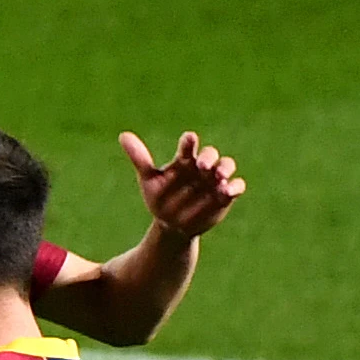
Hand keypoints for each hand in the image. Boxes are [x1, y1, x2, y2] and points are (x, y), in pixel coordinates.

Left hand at [123, 130, 243, 240]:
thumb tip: (123, 135)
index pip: (188, 146)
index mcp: (184, 161)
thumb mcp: (149, 180)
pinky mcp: (226, 194)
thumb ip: (139, 158)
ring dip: (225, 168)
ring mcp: (215, 180)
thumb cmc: (160, 198)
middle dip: (209, 157)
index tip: (189, 139)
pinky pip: (237, 186)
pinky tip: (227, 191)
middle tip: (202, 164)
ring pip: (227, 166)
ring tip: (218, 176)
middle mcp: (202, 167)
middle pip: (210, 154)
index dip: (189, 142)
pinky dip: (234, 187)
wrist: (171, 224)